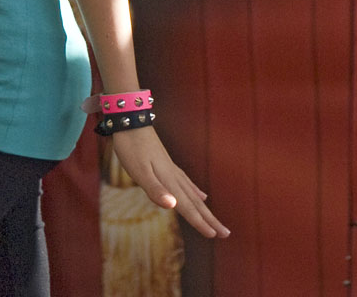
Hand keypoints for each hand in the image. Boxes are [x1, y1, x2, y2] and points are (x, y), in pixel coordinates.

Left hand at [110, 127, 229, 238]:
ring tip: (215, 221)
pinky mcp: (167, 163)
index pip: (186, 206)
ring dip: (204, 208)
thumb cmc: (131, 146)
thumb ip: (155, 189)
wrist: (130, 120)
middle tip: (226, 234)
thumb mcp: (138, 170)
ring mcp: (171, 169)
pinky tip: (201, 195)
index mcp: (168, 181)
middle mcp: (174, 176)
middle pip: (195, 202)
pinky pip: (186, 182)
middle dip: (209, 219)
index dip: (199, 222)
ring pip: (192, 194)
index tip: (214, 236)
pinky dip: (195, 191)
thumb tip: (173, 206)